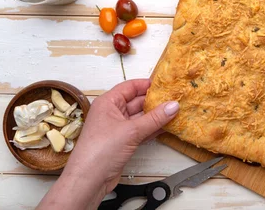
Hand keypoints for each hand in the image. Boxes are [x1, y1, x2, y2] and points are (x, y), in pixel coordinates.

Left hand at [37, 79, 178, 209]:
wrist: (89, 180)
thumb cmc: (101, 151)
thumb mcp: (131, 131)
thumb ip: (155, 118)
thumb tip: (173, 105)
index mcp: (108, 103)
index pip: (130, 87)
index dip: (147, 85)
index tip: (165, 85)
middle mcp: (112, 113)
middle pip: (137, 102)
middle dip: (155, 101)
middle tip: (175, 98)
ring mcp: (118, 128)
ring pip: (140, 117)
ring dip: (156, 116)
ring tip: (175, 111)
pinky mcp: (123, 142)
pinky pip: (141, 130)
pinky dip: (153, 129)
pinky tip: (167, 127)